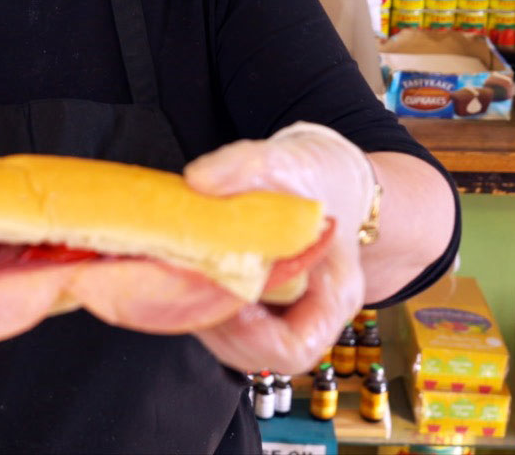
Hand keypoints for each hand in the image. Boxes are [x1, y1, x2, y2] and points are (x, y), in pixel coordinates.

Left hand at [183, 122, 372, 374]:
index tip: (222, 295)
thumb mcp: (289, 160)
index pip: (296, 348)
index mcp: (334, 295)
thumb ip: (245, 165)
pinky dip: (199, 302)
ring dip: (201, 315)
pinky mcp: (255, 305)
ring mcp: (281, 315)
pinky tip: (185, 269)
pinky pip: (225, 321)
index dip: (250, 336)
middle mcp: (310, 316)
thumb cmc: (316, 175)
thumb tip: (199, 179)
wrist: (322, 176)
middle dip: (214, 325)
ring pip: (235, 343)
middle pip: (257, 353)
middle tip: (183, 282)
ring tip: (179, 275)